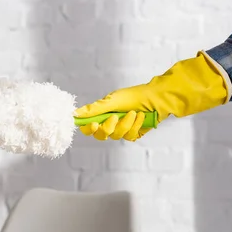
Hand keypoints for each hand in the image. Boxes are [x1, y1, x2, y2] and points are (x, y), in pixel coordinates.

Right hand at [74, 52, 229, 140]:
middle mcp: (110, 122)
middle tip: (115, 117)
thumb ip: (94, 109)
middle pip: (101, 135)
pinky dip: (135, 126)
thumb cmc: (135, 96)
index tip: (93, 124)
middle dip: (108, 127)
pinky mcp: (133, 134)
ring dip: (125, 124)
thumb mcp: (112, 100)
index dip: (88, 128)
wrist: (157, 98)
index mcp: (102, 113)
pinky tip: (141, 117)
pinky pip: (129, 136)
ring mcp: (122, 129)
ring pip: (116, 136)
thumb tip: (74, 114)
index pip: (89, 127)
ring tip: (133, 113)